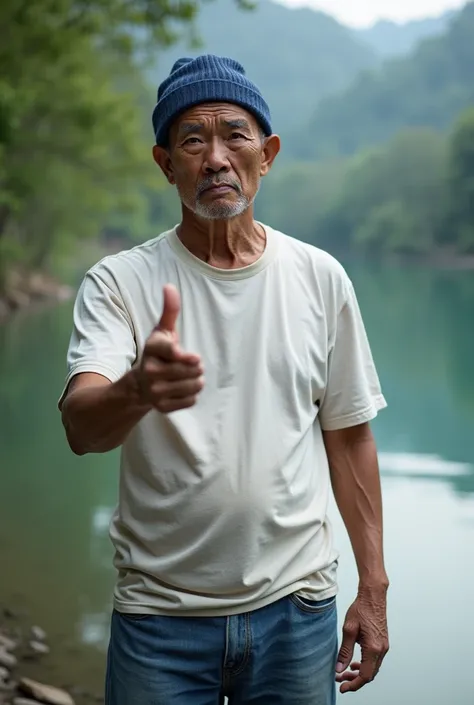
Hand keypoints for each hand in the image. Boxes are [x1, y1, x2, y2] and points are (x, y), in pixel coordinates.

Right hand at [137, 284, 203, 412]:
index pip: (171, 352)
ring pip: (194, 386)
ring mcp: (155, 391)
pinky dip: (191, 395)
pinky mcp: (162, 407)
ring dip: (197, 381)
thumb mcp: (162, 331)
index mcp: (152, 349)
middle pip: (192, 370)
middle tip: (190, 364)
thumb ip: (169, 310)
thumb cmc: (158, 353)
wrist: (139, 385)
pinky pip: (191, 400)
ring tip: (188, 376)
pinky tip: (181, 389)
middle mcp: (150, 371)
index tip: (194, 358)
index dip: (184, 356)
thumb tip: (169, 287)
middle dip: (197, 367)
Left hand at [335, 587, 388, 692]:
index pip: (365, 675)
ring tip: (345, 672)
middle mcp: (381, 650)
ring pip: (373, 669)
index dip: (353, 685)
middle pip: (370, 675)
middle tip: (340, 680)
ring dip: (360, 673)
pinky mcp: (383, 643)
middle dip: (355, 680)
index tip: (342, 687)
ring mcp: (384, 647)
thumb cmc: (361, 609)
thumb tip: (339, 668)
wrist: (373, 596)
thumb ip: (345, 651)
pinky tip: (355, 662)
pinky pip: (375, 661)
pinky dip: (365, 665)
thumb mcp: (348, 630)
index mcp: (373, 648)